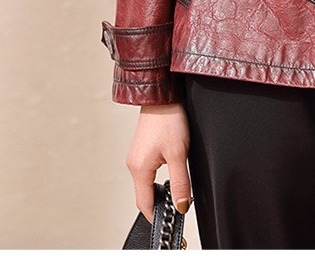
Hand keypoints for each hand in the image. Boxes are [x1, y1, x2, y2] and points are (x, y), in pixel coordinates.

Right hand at [126, 102, 194, 222]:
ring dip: (159, 189)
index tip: (171, 219)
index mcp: (139, 169)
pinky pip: (147, 171)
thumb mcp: (178, 153)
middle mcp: (134, 164)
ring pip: (147, 183)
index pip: (145, 204)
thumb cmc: (168, 119)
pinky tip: (171, 169)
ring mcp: (136, 156)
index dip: (157, 215)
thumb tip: (180, 205)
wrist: (161, 95)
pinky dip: (158, 177)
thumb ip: (179, 182)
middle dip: (160, 203)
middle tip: (177, 204)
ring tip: (176, 187)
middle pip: (144, 195)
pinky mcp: (142, 149)